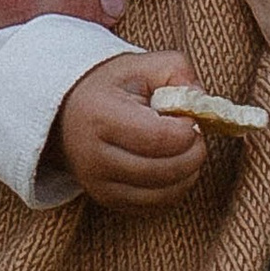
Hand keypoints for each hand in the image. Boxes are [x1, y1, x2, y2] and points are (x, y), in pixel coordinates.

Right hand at [51, 52, 208, 212]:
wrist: (68, 114)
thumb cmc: (111, 88)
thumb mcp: (141, 65)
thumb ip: (177, 71)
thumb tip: (201, 103)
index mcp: (100, 117)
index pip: (159, 138)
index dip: (187, 128)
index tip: (187, 115)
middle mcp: (95, 158)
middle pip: (165, 170)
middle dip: (194, 152)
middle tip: (193, 133)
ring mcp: (99, 185)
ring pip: (165, 193)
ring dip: (189, 172)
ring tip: (183, 148)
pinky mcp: (108, 201)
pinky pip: (157, 205)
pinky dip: (175, 187)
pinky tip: (172, 164)